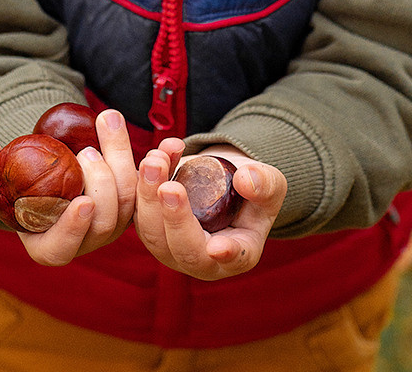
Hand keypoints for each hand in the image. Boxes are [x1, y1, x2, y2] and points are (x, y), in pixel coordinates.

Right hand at [0, 109, 136, 265]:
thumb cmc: (13, 177)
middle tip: (86, 152)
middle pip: (104, 223)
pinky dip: (147, 158)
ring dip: (121, 161)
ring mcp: (111, 221)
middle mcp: (85, 239)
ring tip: (105, 125)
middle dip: (101, 186)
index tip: (82, 202)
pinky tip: (133, 129)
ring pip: (128, 201)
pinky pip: (144, 184)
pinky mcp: (130, 199)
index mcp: (48, 244)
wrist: (44, 164)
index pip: (62, 250)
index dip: (74, 230)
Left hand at [134, 141, 287, 280]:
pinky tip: (159, 152)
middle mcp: (202, 258)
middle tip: (169, 187)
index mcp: (239, 255)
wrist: (225, 180)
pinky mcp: (151, 225)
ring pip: (151, 230)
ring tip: (155, 160)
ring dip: (149, 193)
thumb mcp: (271, 184)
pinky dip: (145, 179)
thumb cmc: (253, 189)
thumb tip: (246, 179)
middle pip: (182, 248)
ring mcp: (171, 245)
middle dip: (174, 217)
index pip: (231, 259)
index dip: (225, 254)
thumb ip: (264, 184)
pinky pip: (140, 207)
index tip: (216, 247)